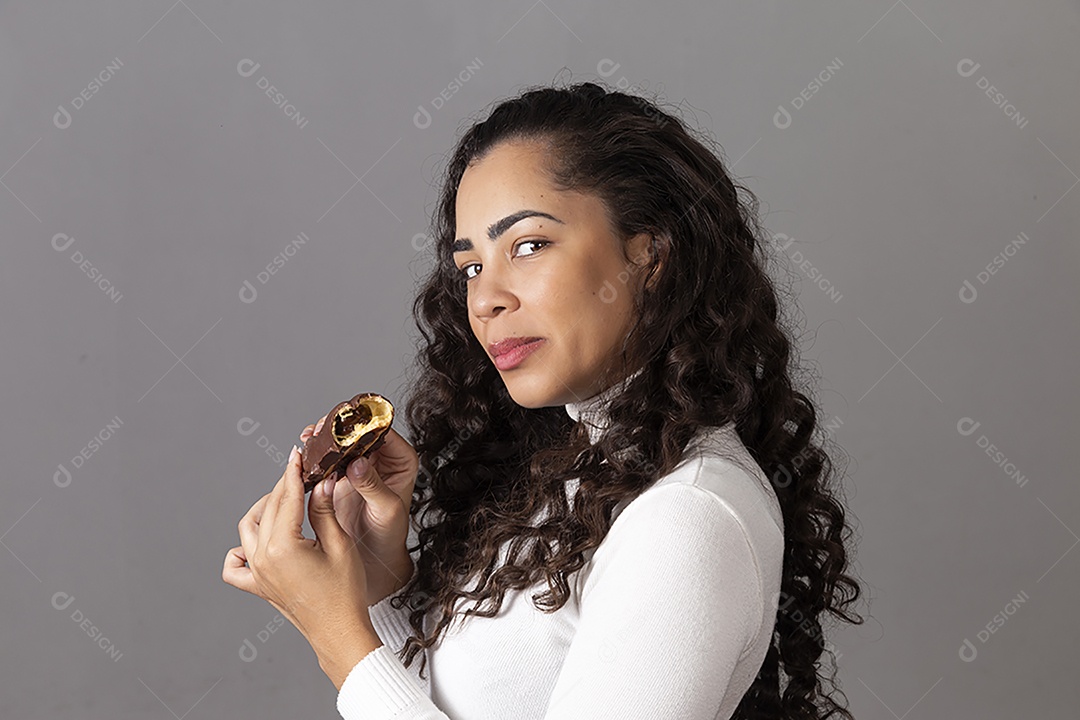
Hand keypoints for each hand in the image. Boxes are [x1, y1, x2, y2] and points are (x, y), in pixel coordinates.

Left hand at [222, 445, 378, 670]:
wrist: (339, 631)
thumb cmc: (345, 593)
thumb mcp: (340, 545)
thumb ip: (324, 511)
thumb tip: (321, 483)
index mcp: (283, 546)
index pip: (288, 498)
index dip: (294, 473)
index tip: (297, 455)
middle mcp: (263, 558)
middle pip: (269, 509)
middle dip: (283, 486)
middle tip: (300, 473)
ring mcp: (257, 573)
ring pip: (248, 529)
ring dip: (264, 510)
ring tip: (285, 500)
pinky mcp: (258, 586)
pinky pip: (235, 565)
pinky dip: (240, 550)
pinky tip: (259, 541)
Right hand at [300, 415, 417, 601]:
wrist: (375, 555)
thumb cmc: (390, 534)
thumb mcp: (387, 510)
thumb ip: (374, 486)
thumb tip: (358, 463)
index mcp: (401, 460)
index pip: (384, 432)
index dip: (365, 425)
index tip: (346, 426)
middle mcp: (382, 458)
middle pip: (360, 431)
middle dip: (339, 427)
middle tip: (322, 429)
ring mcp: (360, 465)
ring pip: (342, 441)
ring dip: (325, 438)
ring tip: (311, 437)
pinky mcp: (342, 475)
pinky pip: (329, 458)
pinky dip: (317, 454)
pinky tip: (306, 453)